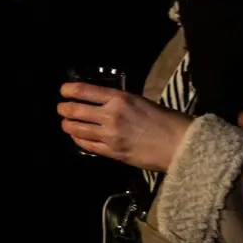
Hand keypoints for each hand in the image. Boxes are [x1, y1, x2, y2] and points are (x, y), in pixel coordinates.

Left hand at [57, 83, 191, 171]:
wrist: (181, 144)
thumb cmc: (166, 120)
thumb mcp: (140, 101)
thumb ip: (118, 102)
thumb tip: (100, 102)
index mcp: (119, 99)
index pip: (83, 91)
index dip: (68, 90)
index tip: (63, 91)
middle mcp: (110, 115)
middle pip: (74, 110)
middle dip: (64, 109)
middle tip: (61, 108)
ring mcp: (109, 135)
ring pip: (77, 128)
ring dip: (67, 125)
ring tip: (66, 123)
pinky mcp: (112, 152)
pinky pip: (87, 145)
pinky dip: (79, 140)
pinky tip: (77, 137)